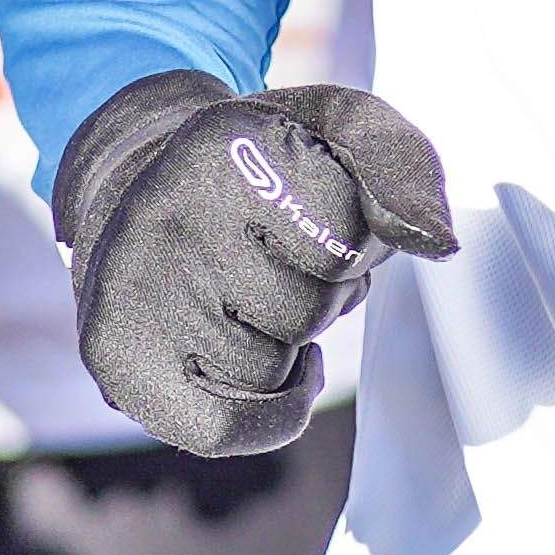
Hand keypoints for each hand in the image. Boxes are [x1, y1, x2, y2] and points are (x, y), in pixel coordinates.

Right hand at [46, 73, 455, 454]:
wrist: (136, 184)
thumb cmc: (257, 165)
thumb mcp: (332, 126)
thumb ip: (400, 162)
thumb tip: (438, 244)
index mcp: (226, 145)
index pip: (348, 239)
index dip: (356, 245)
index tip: (317, 219)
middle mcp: (166, 213)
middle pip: (312, 308)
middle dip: (321, 295)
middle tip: (282, 262)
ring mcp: (131, 290)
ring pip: (272, 367)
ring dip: (286, 344)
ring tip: (253, 296)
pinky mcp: (115, 356)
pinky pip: (226, 427)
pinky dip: (269, 412)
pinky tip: (269, 367)